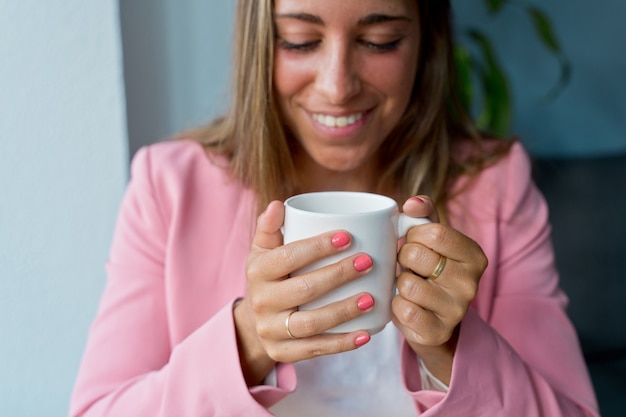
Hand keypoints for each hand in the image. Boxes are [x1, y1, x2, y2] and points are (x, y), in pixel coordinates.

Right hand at [234, 201, 374, 385]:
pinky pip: (315, 350)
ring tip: (371, 298)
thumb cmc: (270, 277)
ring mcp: (271, 330)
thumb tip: (277, 205)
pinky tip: (366, 333)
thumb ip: (270, 227)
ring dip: (344, 310)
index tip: (348, 236)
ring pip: (311, 323)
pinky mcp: (282, 353)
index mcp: (258, 271)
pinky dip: (342, 344)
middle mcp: (262, 301)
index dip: (318, 247)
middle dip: (338, 275)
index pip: (288, 257)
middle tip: (368, 262)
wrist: (254, 322)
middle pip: (304, 289)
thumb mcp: (263, 251)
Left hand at [392, 196, 487, 384]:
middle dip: (403, 257)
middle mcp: (471, 283)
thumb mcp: (430, 239)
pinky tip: (406, 305)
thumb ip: (423, 214)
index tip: (412, 241)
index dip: (413, 234)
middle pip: (417, 256)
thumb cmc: (428, 269)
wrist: (431, 318)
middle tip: (408, 266)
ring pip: (408, 284)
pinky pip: (403, 310)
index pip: (435, 232)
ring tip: (409, 285)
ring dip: (399, 283)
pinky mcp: (438, 332)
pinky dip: (397, 306)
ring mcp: (457, 310)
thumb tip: (412, 203)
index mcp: (474, 255)